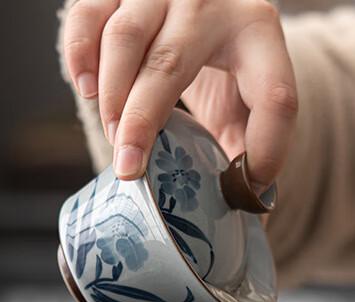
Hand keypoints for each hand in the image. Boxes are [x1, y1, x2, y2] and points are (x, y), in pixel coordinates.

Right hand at [63, 0, 297, 186]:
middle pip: (171, 63)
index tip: (244, 186)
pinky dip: (80, 52)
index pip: (275, 96)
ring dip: (112, 95)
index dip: (266, 148)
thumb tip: (248, 225)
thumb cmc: (228, 73)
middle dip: (143, 121)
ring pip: (126, 36)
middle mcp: (213, 1)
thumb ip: (252, 153)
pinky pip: (89, 11)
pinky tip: (86, 89)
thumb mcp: (249, 107)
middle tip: (130, 168)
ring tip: (114, 136)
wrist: (208, 15)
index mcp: (259, 33)